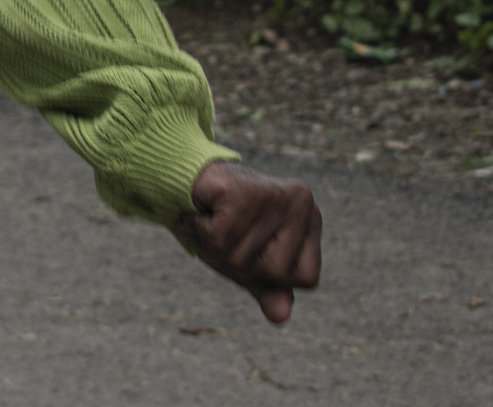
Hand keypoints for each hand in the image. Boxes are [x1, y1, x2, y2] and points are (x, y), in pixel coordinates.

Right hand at [172, 161, 321, 323]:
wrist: (181, 176)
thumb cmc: (220, 222)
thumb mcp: (247, 263)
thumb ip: (268, 289)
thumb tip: (281, 317)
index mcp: (312, 220)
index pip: (307, 278)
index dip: (270, 274)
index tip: (249, 245)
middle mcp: (303, 203)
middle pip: (273, 270)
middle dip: (237, 260)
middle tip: (223, 230)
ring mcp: (277, 195)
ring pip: (242, 255)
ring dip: (212, 244)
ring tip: (208, 219)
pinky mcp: (246, 190)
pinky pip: (220, 237)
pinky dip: (199, 230)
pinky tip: (199, 210)